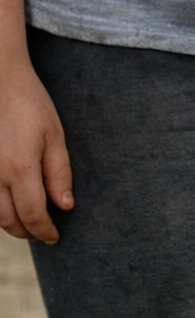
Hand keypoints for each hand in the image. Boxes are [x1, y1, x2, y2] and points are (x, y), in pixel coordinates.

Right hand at [0, 62, 72, 243]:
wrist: (0, 80)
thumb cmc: (31, 104)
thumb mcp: (54, 135)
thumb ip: (59, 173)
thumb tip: (65, 206)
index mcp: (20, 168)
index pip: (33, 215)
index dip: (45, 231)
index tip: (55, 237)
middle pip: (10, 221)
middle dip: (28, 231)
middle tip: (43, 232)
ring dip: (11, 224)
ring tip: (28, 222)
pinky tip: (10, 204)